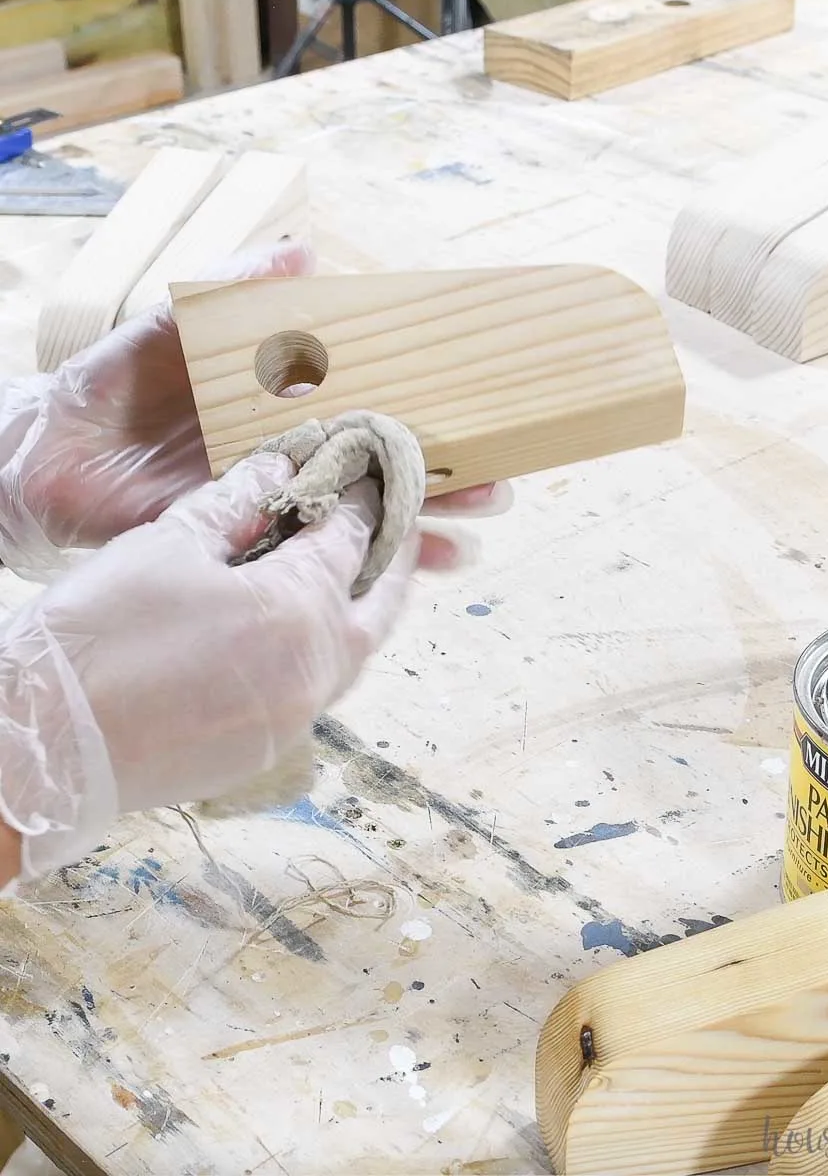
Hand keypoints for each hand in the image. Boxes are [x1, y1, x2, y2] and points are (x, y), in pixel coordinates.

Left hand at [0, 239, 508, 579]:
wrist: (47, 458)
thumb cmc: (109, 387)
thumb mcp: (173, 324)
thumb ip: (235, 289)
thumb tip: (305, 249)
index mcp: (288, 406)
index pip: (375, 409)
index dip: (428, 415)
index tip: (482, 416)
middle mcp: (297, 459)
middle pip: (388, 472)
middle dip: (449, 479)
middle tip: (502, 486)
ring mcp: (281, 506)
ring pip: (369, 520)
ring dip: (425, 527)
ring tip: (475, 532)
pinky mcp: (257, 546)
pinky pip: (324, 562)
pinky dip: (373, 568)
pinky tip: (417, 573)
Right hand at [0, 447, 503, 883]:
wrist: (46, 749)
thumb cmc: (100, 635)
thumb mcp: (166, 546)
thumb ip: (235, 505)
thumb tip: (276, 468)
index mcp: (299, 610)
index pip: (350, 540)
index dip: (361, 501)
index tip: (368, 475)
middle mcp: (316, 670)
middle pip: (378, 607)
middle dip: (391, 562)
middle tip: (391, 528)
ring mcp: (296, 718)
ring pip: (352, 655)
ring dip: (358, 612)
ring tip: (348, 577)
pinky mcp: (267, 749)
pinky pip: (315, 690)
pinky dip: (319, 653)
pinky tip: (290, 634)